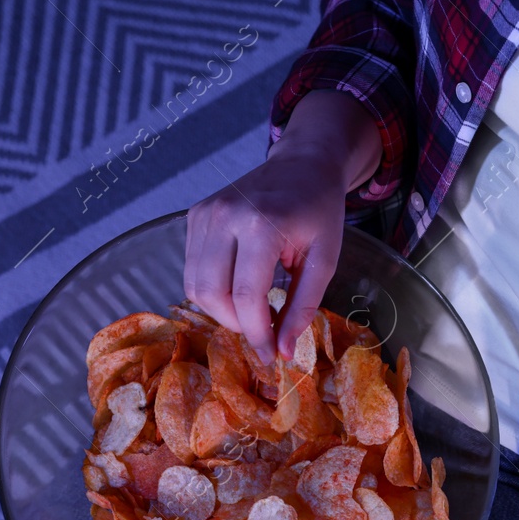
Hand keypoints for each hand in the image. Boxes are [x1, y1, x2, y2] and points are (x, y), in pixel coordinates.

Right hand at [183, 90, 381, 362]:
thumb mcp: (325, 260)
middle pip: (212, 294)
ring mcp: (204, 214)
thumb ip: (303, 307)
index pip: (247, 296)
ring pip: (195, 285)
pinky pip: (193, 268)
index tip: (269, 356)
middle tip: (262, 330)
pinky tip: (240, 287)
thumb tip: (281, 351)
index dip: (257, 334)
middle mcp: (224, 216)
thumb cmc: (319, 210)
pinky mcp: (195, 215)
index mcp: (261, 225)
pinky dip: (213, 289)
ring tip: (252, 309)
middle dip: (236, 324)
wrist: (303, 163)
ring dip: (221, 309)